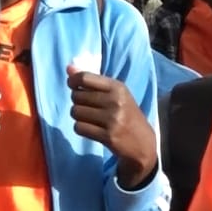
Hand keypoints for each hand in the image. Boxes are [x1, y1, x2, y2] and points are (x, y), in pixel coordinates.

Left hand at [66, 65, 156, 189]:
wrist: (143, 143)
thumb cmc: (126, 115)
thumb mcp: (115, 94)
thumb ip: (92, 80)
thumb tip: (68, 68)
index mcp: (118, 87)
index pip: (85, 77)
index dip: (73, 81)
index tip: (73, 86)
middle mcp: (115, 101)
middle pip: (77, 96)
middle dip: (77, 102)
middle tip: (87, 107)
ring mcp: (112, 119)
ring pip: (75, 112)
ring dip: (78, 116)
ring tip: (90, 119)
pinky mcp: (108, 136)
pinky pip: (79, 127)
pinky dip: (81, 128)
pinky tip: (91, 129)